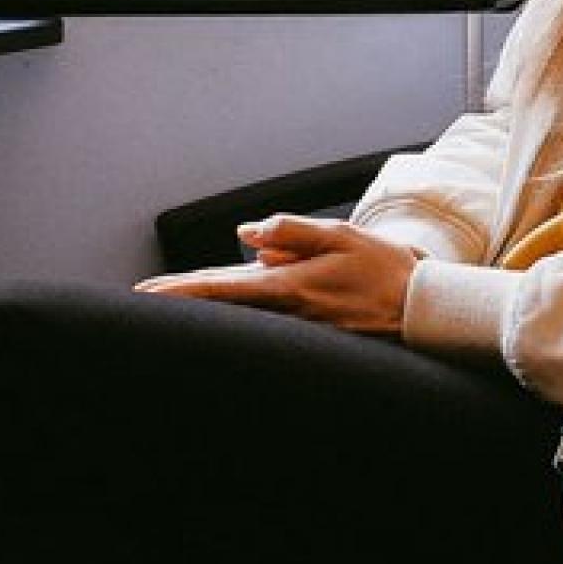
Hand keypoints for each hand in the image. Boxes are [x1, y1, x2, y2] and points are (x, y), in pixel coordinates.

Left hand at [135, 215, 419, 336]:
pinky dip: (242, 307)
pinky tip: (235, 298)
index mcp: (288, 285)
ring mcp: (294, 326)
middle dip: (182, 298)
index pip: (220, 288)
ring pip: (241, 309)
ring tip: (176, 295)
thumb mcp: (341, 236)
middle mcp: (284, 310)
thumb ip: (291, 231)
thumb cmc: (385, 270)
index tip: (145, 294)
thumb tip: (246, 232)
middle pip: (222, 302)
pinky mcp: (307, 331)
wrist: (419, 310)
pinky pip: (265, 315)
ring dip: (209, 301)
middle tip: (144, 296)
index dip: (179, 291)